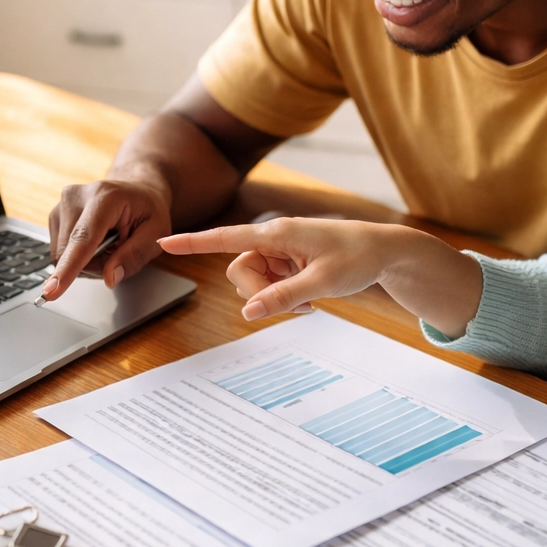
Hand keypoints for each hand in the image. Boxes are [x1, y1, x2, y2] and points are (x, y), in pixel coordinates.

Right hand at [44, 179, 170, 300]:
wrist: (137, 189)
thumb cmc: (148, 209)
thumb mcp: (156, 233)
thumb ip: (135, 256)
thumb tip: (109, 278)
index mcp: (105, 197)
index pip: (83, 239)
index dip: (68, 267)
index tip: (51, 291)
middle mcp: (76, 197)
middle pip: (70, 254)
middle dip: (94, 265)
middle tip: (118, 250)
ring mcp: (61, 205)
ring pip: (62, 256)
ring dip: (86, 261)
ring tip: (108, 243)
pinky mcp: (54, 216)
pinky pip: (60, 252)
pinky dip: (79, 256)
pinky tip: (95, 242)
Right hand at [160, 218, 482, 334]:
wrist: (384, 251)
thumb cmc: (357, 257)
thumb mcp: (323, 282)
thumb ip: (284, 297)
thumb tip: (247, 313)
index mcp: (277, 233)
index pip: (226, 238)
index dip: (193, 243)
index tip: (162, 243)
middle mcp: (272, 239)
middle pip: (239, 271)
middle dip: (259, 294)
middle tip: (296, 305)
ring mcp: (279, 251)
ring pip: (252, 281)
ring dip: (273, 298)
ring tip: (307, 302)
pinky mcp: (286, 262)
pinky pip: (269, 285)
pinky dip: (284, 297)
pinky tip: (309, 300)